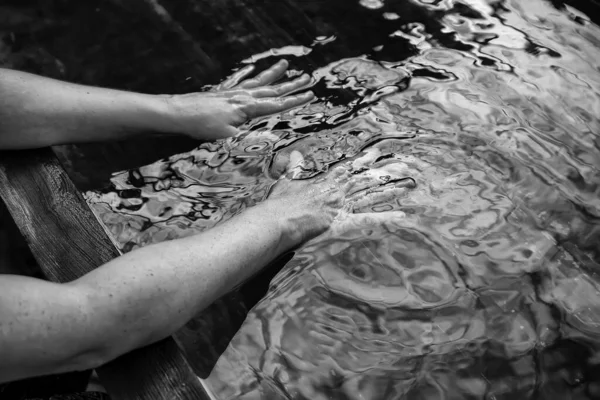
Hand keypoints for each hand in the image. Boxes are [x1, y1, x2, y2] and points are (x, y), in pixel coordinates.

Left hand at [159, 60, 313, 139]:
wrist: (177, 113)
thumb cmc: (202, 126)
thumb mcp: (229, 137)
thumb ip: (251, 137)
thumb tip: (271, 139)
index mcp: (248, 108)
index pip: (277, 104)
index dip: (295, 100)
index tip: (310, 94)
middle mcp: (243, 96)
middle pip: (272, 90)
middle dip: (291, 84)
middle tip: (307, 78)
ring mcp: (232, 92)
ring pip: (258, 81)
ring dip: (273, 74)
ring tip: (285, 64)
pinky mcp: (220, 92)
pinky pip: (238, 80)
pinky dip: (246, 74)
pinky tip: (252, 68)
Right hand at [262, 151, 409, 246]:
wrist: (278, 221)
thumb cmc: (280, 204)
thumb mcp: (286, 181)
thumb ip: (294, 167)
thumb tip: (296, 154)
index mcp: (326, 182)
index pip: (350, 167)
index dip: (365, 159)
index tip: (379, 151)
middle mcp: (338, 192)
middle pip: (367, 179)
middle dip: (386, 172)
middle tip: (405, 164)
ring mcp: (342, 207)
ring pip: (372, 196)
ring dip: (391, 190)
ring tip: (409, 185)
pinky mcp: (343, 223)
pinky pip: (367, 220)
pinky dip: (384, 218)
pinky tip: (401, 216)